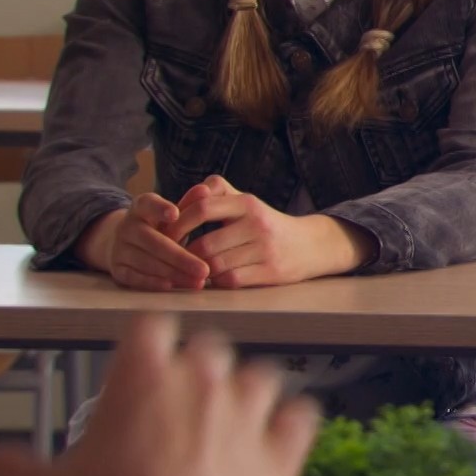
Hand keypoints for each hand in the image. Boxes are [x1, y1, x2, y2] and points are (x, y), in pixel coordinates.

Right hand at [0, 314, 320, 475]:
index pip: (149, 326)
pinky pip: (301, 415)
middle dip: (196, 368)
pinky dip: (292, 425)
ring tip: (229, 420)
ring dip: (247, 392)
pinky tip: (279, 438)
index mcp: (144, 373)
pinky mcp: (284, 444)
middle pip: (208, 345)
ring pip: (260, 374)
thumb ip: (15, 471)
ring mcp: (250, 407)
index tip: (139, 362)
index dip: (146, 344)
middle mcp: (203, 376)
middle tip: (177, 405)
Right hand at [76, 195, 209, 291]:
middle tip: (205, 269)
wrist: (126, 242)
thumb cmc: (159, 227)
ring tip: (198, 281)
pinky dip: (153, 283)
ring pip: (146, 262)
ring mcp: (119, 248)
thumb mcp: (171, 213)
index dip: (161, 208)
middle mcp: (127, 226)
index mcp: (141, 207)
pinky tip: (172, 286)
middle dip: (180, 258)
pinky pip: (134, 278)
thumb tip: (207, 190)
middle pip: (153, 242)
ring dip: (173, 273)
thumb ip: (189, 204)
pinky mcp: (117, 268)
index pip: (148, 204)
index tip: (175, 214)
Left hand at [174, 175, 375, 287]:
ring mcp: (265, 249)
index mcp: (247, 202)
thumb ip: (215, 193)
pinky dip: (218, 282)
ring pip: (215, 266)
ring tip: (195, 270)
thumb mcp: (246, 201)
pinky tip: (216, 278)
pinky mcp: (270, 272)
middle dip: (185, 255)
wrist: (311, 245)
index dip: (178, 224)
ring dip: (200, 271)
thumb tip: (184, 198)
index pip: (202, 208)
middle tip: (175, 261)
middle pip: (204, 244)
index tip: (164, 235)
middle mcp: (257, 223)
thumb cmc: (267, 224)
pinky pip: (230, 281)